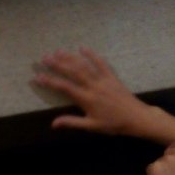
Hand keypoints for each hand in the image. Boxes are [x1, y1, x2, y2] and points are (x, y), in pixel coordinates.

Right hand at [35, 48, 153, 135]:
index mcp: (86, 99)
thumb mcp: (91, 126)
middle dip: (57, 64)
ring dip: (70, 58)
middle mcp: (93, 86)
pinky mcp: (111, 76)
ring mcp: (103, 80)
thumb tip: (53, 124)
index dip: (49, 81)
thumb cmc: (113, 124)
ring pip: (84, 66)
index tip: (37, 77)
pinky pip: (101, 63)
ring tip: (58, 51)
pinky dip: (92, 55)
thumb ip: (72, 122)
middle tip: (44, 57)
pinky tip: (82, 48)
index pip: (64, 88)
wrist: (137, 118)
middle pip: (72, 72)